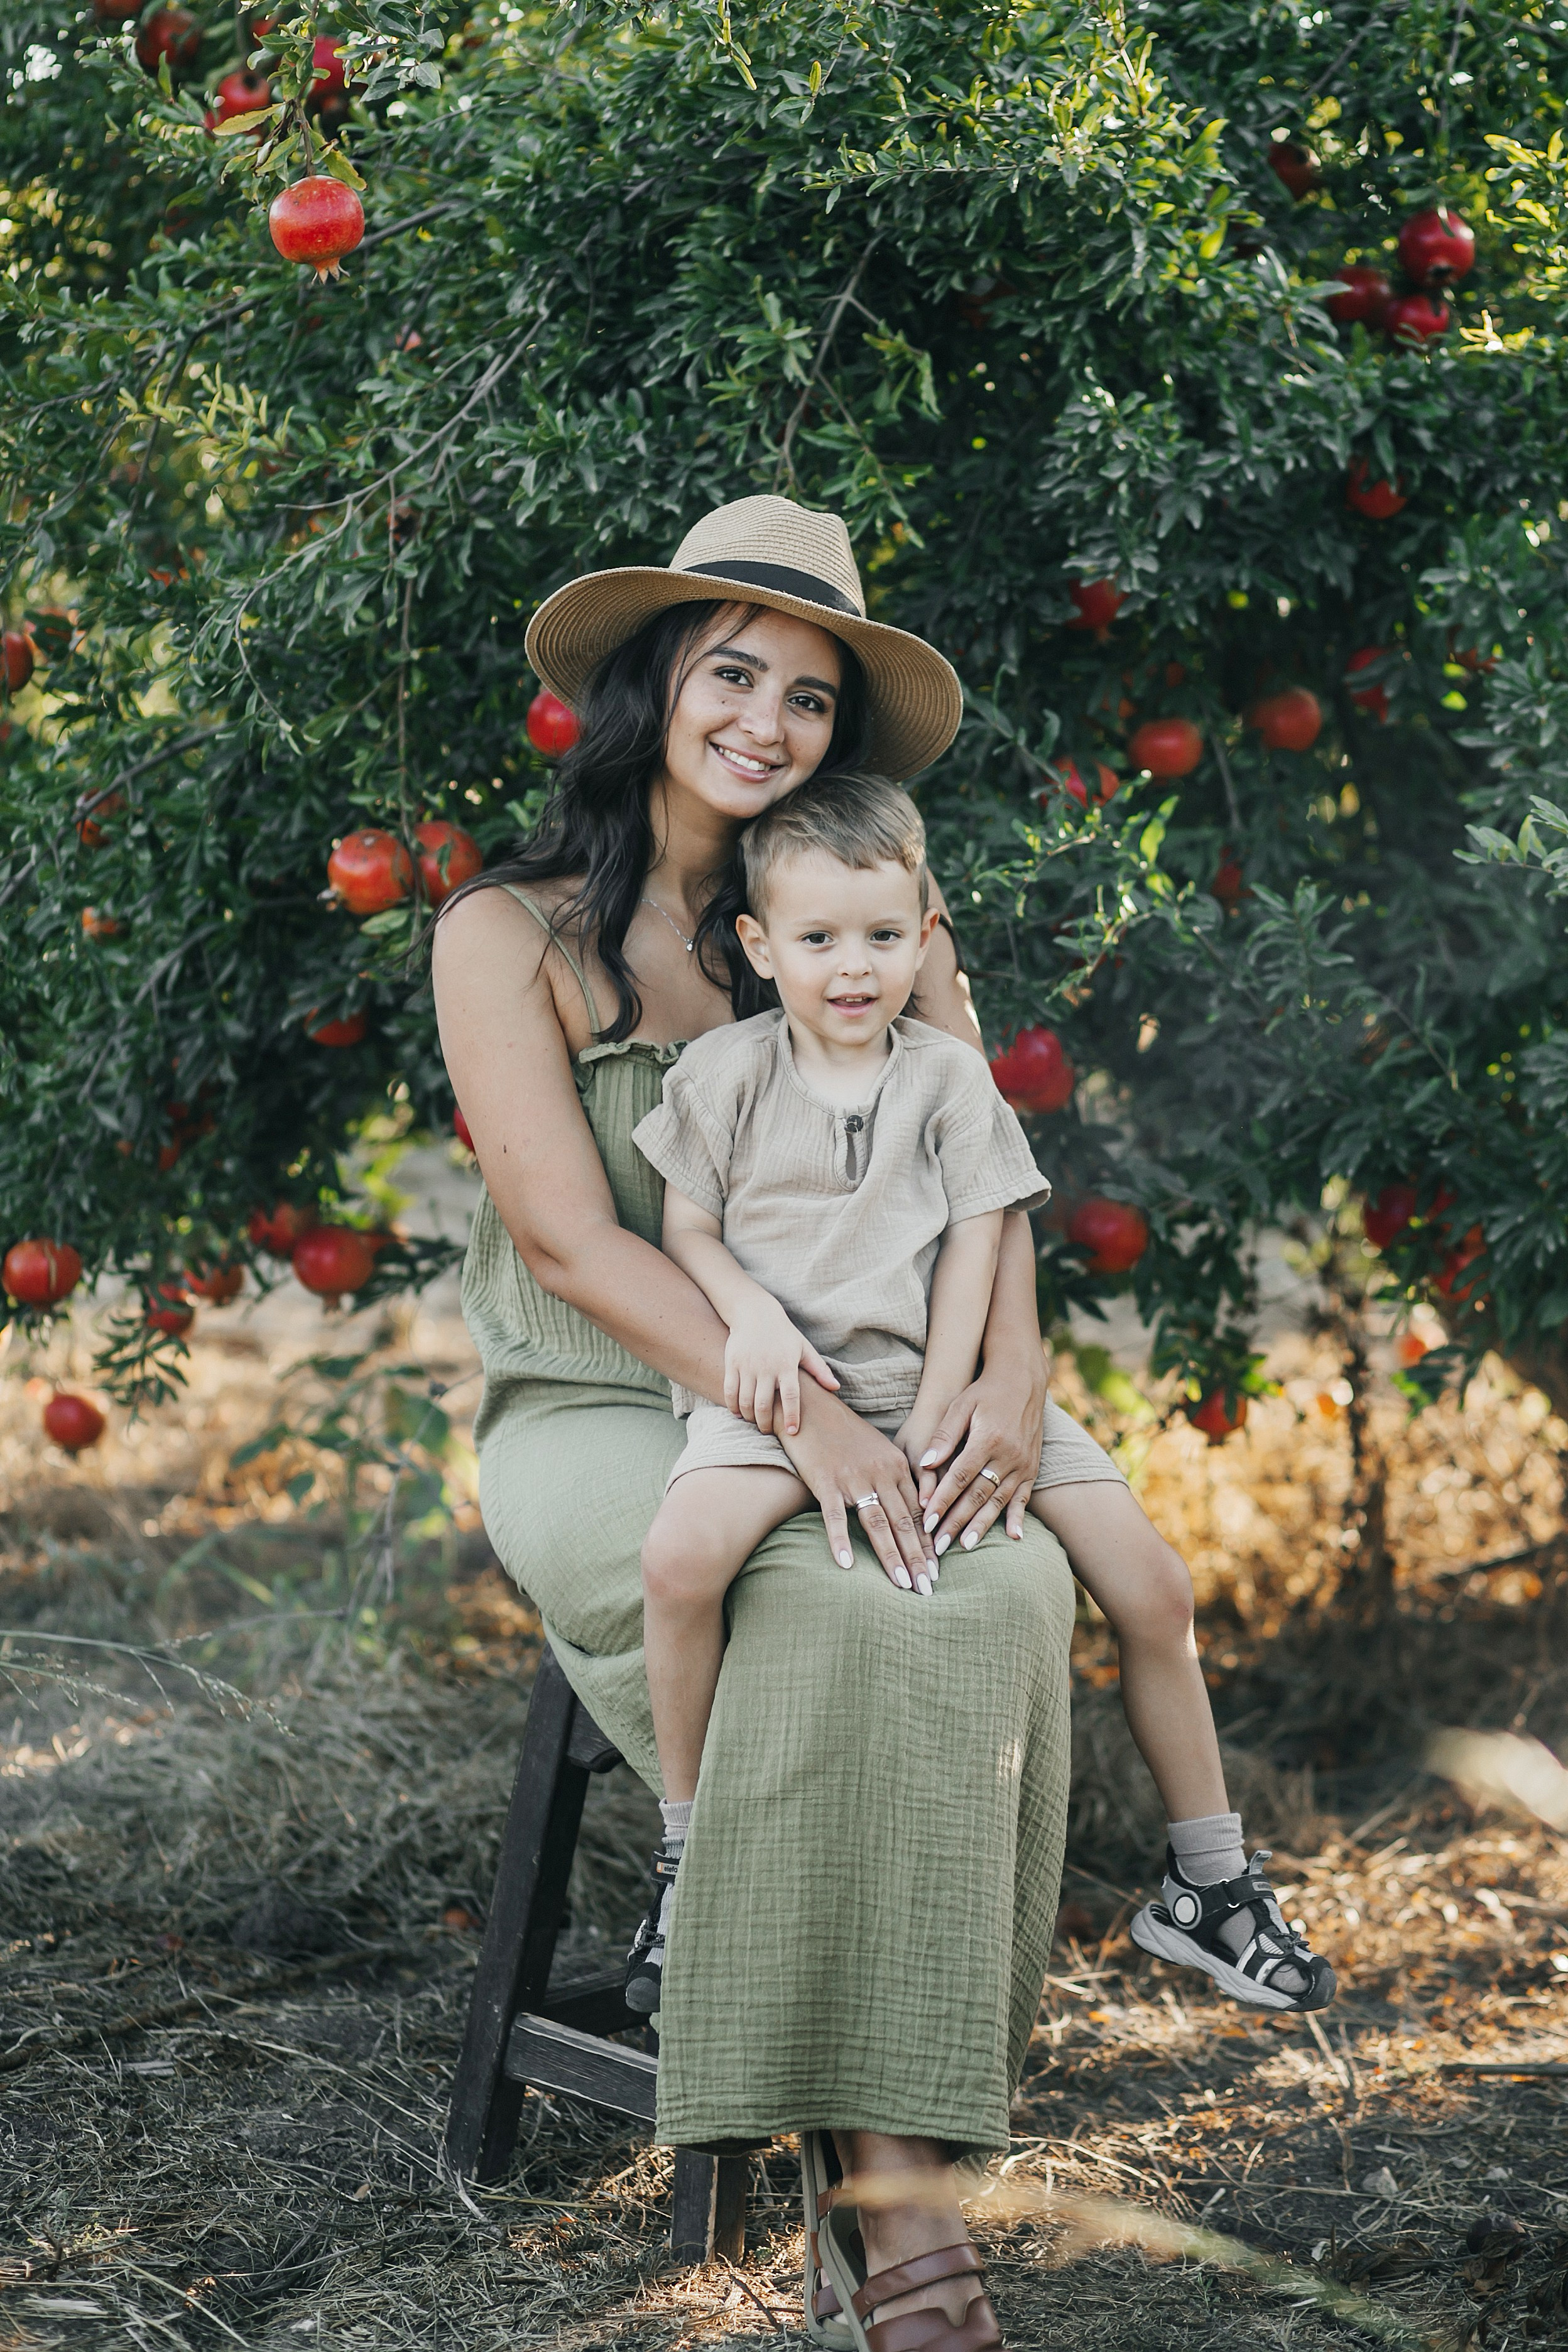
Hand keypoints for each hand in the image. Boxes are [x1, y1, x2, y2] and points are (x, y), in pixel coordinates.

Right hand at [723, 1303, 838, 1435]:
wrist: (755, 1313)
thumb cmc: (784, 1334)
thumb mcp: (804, 1349)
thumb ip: (819, 1370)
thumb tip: (835, 1388)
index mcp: (787, 1365)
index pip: (791, 1395)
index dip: (791, 1415)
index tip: (792, 1431)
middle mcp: (766, 1366)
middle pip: (764, 1404)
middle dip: (765, 1424)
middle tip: (768, 1430)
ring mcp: (747, 1365)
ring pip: (745, 1401)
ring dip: (749, 1417)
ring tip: (755, 1421)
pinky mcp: (732, 1363)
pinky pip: (729, 1391)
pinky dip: (732, 1406)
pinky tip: (738, 1412)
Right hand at [779, 1379, 936, 1591]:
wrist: (810, 1407)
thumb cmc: (845, 1432)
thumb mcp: (880, 1451)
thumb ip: (896, 1479)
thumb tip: (913, 1510)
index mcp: (897, 1466)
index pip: (917, 1512)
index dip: (928, 1543)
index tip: (937, 1570)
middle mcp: (881, 1472)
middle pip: (904, 1523)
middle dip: (918, 1558)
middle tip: (928, 1589)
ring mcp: (853, 1477)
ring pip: (878, 1523)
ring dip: (892, 1556)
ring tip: (902, 1584)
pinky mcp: (825, 1480)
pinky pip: (835, 1516)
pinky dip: (840, 1540)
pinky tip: (845, 1564)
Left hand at [915, 1348, 1047, 1555]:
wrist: (1022, 1380)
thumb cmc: (984, 1392)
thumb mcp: (960, 1406)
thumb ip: (944, 1436)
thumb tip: (925, 1464)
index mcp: (988, 1439)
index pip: (960, 1478)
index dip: (942, 1501)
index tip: (926, 1521)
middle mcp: (1008, 1455)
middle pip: (978, 1495)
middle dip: (956, 1521)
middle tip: (938, 1545)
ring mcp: (1023, 1463)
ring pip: (999, 1500)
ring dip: (981, 1525)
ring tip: (965, 1545)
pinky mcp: (1032, 1467)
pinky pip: (1024, 1496)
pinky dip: (1018, 1517)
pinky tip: (1013, 1537)